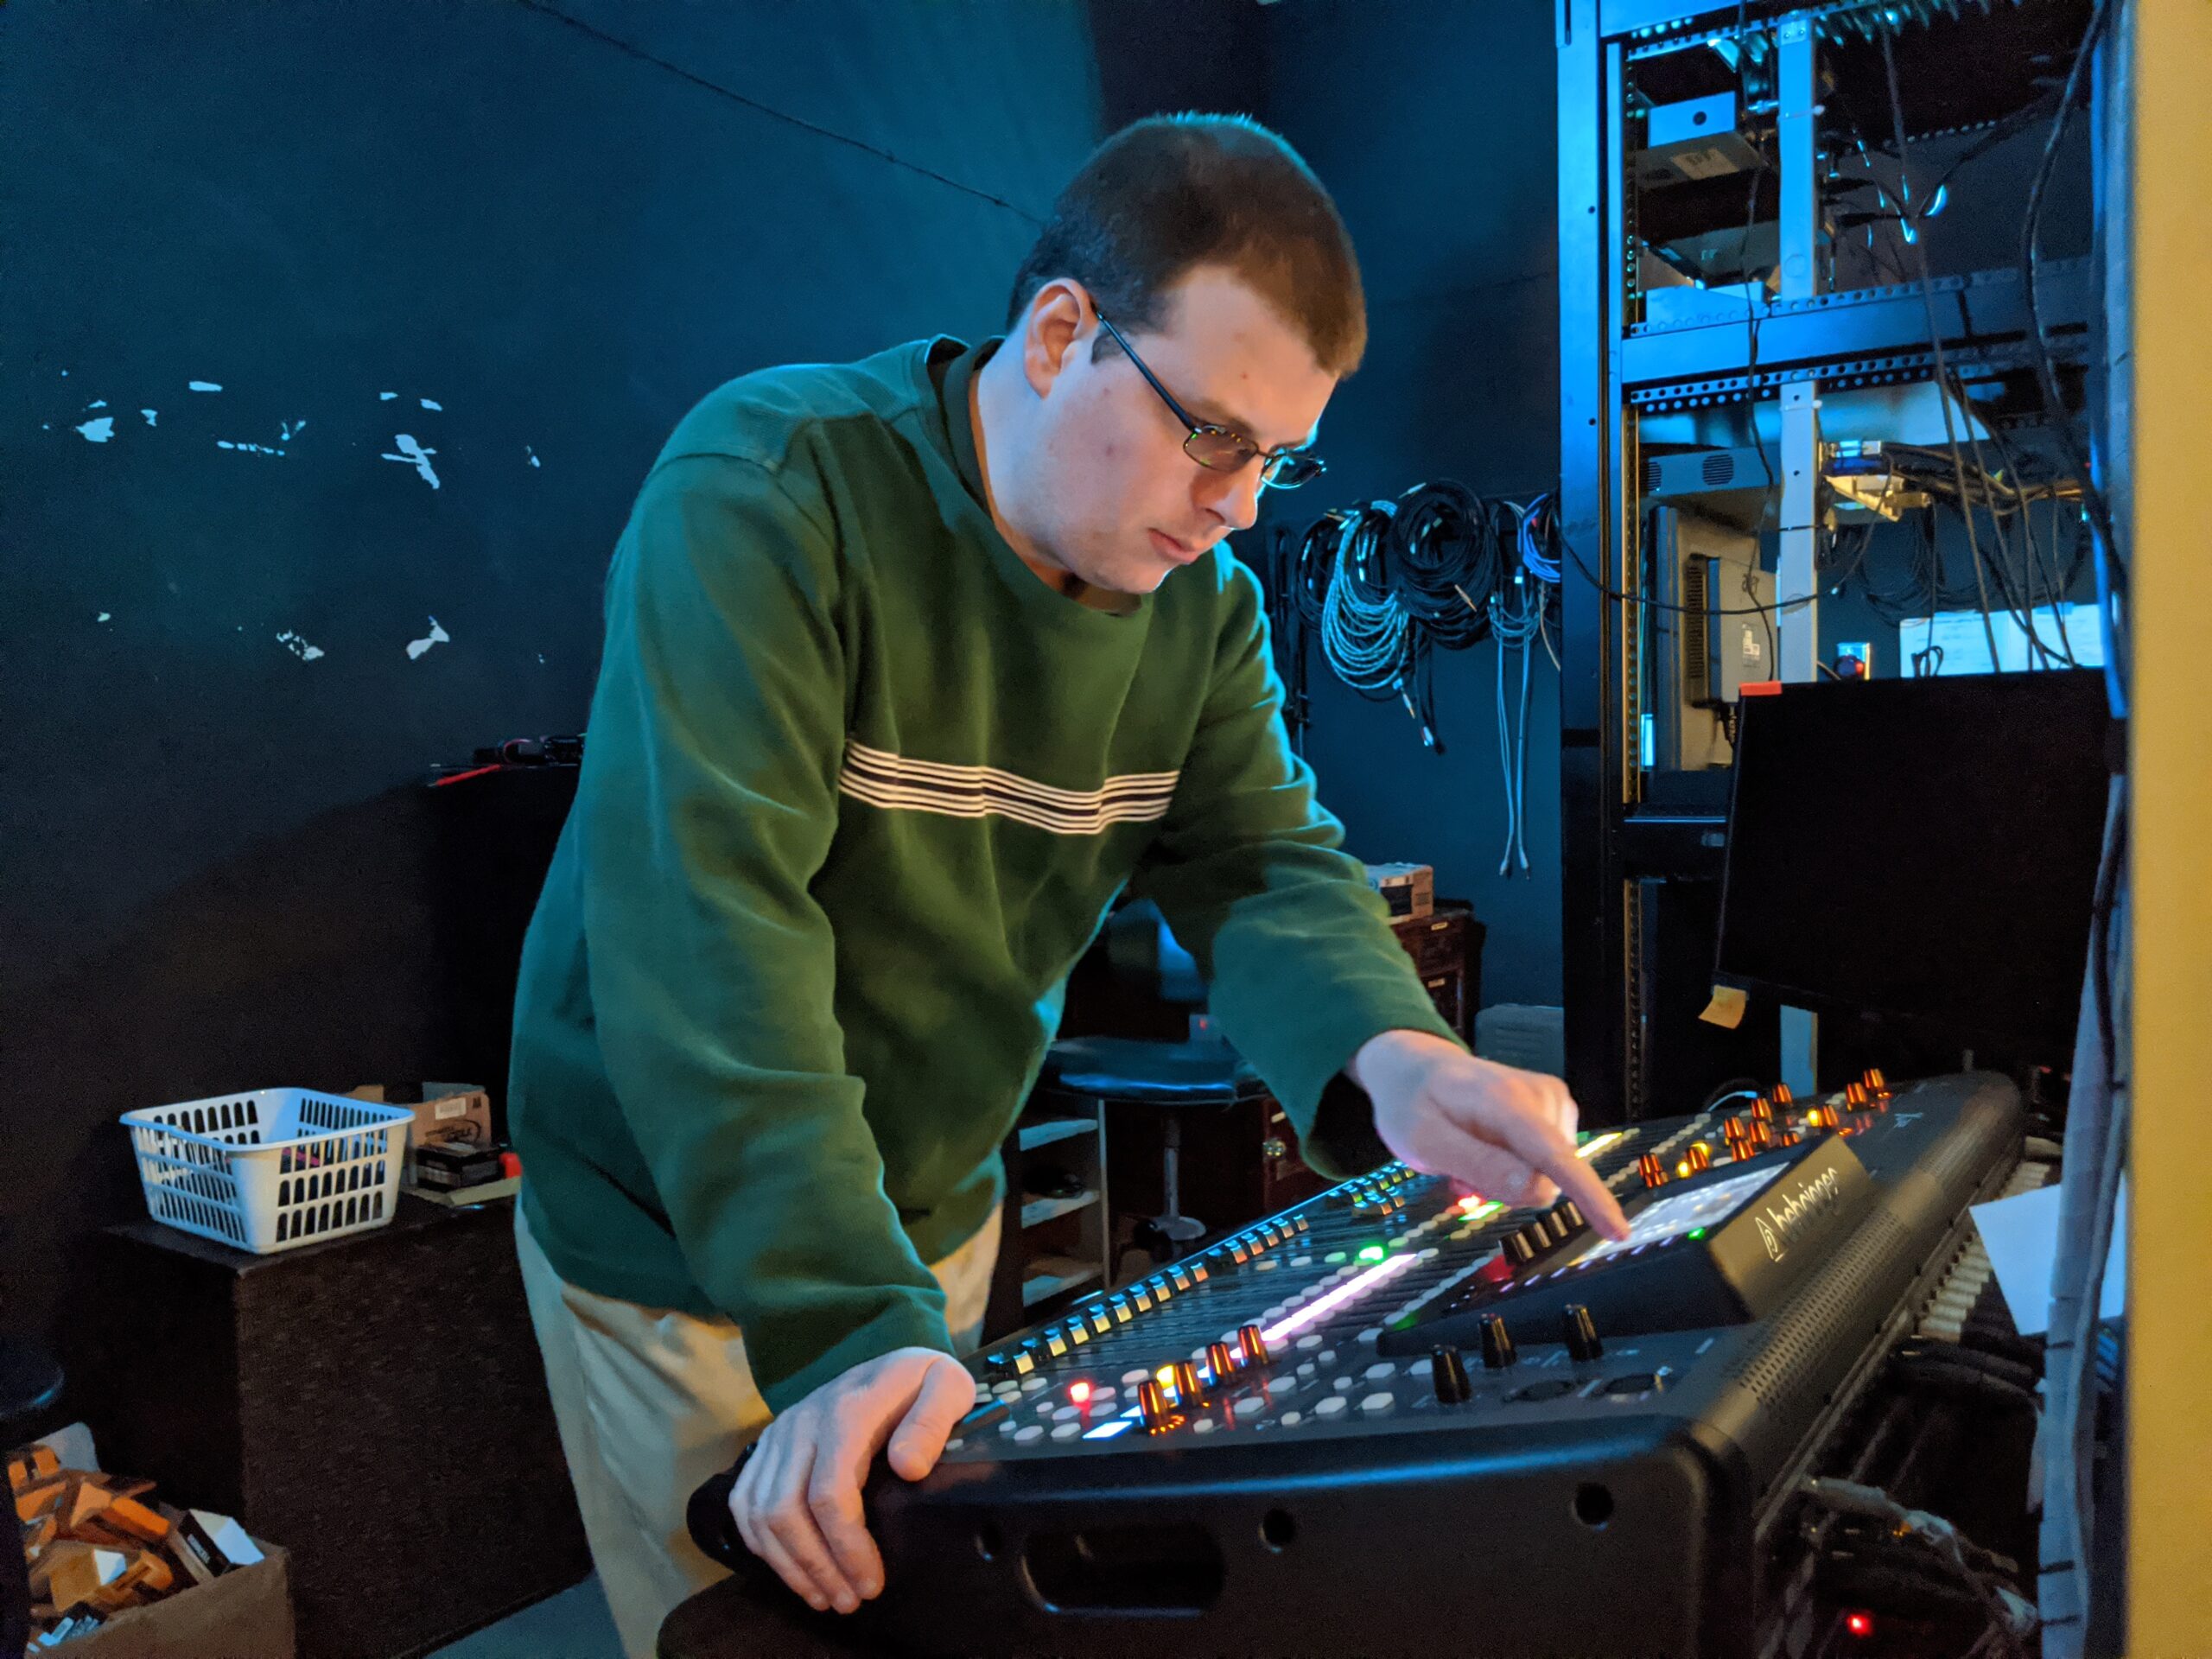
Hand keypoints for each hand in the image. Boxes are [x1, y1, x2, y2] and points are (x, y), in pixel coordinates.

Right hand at [728, 1346, 971, 1612]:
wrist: (891, 1362)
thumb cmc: (923, 1385)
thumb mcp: (948, 1388)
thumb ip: (932, 1422)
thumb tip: (907, 1467)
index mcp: (847, 1410)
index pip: (829, 1492)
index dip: (846, 1546)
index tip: (871, 1582)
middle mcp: (803, 1422)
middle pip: (786, 1510)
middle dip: (816, 1566)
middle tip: (850, 1601)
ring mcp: (780, 1433)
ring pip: (760, 1512)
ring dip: (789, 1565)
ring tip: (825, 1597)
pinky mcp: (767, 1446)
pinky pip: (745, 1502)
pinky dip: (762, 1544)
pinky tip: (793, 1570)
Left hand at [1350, 1030, 1630, 1240]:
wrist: (1416, 1068)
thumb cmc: (1412, 1104)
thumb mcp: (1422, 1140)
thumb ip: (1478, 1164)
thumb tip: (1539, 1193)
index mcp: (1507, 1101)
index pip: (1555, 1157)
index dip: (1588, 1197)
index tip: (1618, 1232)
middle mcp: (1542, 1096)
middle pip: (1545, 1179)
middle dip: (1505, 1188)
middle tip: (1458, 1167)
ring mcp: (1553, 1102)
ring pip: (1545, 1176)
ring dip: (1506, 1178)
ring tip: (1469, 1152)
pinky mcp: (1556, 1112)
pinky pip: (1544, 1165)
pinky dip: (1514, 1168)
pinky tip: (1488, 1148)